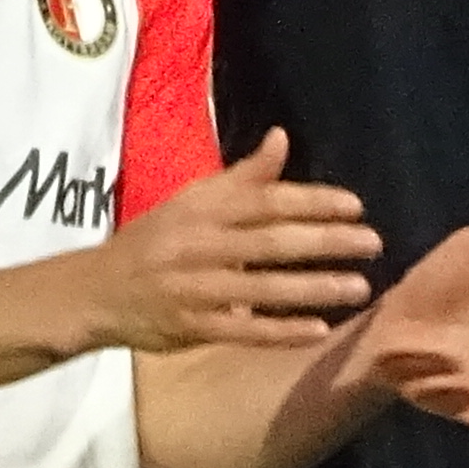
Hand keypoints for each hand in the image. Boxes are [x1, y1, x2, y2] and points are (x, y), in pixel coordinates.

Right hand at [81, 128, 377, 352]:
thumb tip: (282, 138)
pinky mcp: (192, 327)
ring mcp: (196, 288)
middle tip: (373, 243)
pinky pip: (244, 329)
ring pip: (264, 288)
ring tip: (360, 287)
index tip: (355, 206)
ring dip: (315, 288)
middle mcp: (200, 245)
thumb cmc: (154, 242)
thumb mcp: (192, 201)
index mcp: (202, 209)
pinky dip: (282, 330)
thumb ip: (242, 177)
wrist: (95, 291)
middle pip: (272, 242)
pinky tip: (319, 329)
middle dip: (327, 242)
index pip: (266, 201)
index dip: (313, 202)